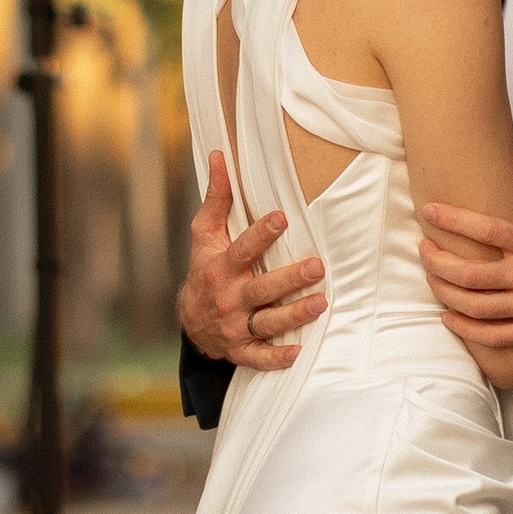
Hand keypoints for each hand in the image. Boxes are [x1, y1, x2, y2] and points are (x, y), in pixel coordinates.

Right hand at [180, 148, 327, 368]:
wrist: (191, 321)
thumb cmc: (205, 268)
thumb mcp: (204, 234)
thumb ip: (216, 198)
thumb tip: (220, 155)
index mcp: (221, 268)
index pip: (241, 249)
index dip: (260, 234)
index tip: (281, 217)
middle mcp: (229, 298)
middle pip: (260, 289)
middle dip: (288, 279)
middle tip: (317, 266)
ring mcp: (235, 326)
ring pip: (267, 323)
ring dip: (294, 316)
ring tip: (321, 303)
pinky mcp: (241, 350)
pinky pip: (259, 357)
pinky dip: (276, 358)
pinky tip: (298, 352)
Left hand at [419, 157, 512, 361]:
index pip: (485, 229)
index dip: (451, 219)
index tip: (429, 212)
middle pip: (469, 273)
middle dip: (437, 261)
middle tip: (423, 250)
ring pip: (475, 306)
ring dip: (445, 293)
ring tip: (432, 280)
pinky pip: (494, 337)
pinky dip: (466, 330)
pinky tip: (450, 319)